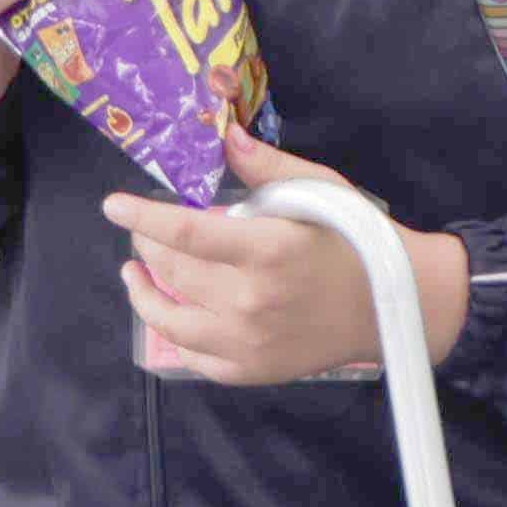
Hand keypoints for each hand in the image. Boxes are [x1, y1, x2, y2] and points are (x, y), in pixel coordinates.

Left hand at [103, 128, 473, 386]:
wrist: (393, 306)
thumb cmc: (354, 240)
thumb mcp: (320, 191)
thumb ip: (267, 166)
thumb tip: (225, 136)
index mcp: (269, 250)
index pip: (186, 233)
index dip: (143, 218)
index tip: (113, 205)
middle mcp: (252, 300)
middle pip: (173, 271)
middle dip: (147, 245)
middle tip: (141, 231)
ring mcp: (249, 342)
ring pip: (169, 317)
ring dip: (142, 292)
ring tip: (133, 272)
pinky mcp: (250, 371)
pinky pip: (193, 355)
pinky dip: (174, 332)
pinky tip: (169, 311)